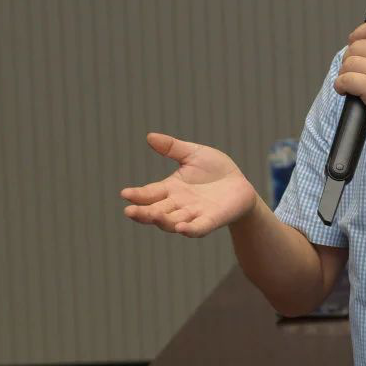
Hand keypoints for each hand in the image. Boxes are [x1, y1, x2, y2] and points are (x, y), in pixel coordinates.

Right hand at [120, 133, 257, 237]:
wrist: (241, 185)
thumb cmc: (216, 170)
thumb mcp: (194, 154)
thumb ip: (172, 147)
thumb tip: (149, 136)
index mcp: (170, 189)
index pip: (149, 194)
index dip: (137, 195)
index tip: (125, 193)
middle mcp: (178, 205)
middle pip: (156, 211)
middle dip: (142, 212)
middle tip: (129, 211)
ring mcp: (194, 214)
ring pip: (172, 222)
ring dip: (162, 220)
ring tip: (152, 216)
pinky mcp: (211, 220)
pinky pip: (198, 228)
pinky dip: (189, 229)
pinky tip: (181, 228)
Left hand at [334, 21, 365, 139]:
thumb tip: (354, 40)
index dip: (358, 34)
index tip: (353, 42)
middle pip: (357, 46)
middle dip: (349, 60)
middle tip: (357, 73)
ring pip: (349, 63)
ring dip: (345, 74)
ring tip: (354, 84)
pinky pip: (345, 79)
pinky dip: (340, 86)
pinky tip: (346, 91)